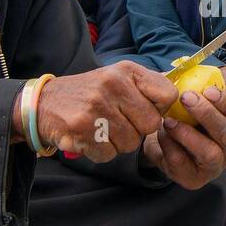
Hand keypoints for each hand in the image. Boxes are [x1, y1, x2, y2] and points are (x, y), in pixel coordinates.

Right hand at [34, 62, 176, 160]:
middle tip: (118, 122)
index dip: (160, 109)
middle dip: (137, 130)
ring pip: (131, 142)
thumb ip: (146, 86)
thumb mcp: (117, 78)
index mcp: (126, 71)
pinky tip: (90, 138)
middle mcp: (113, 85)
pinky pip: (109, 154)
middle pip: (151, 124)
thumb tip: (181, 98)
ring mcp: (97, 106)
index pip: (168, 95)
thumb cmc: (89, 93)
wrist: (44, 103)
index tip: (145, 109)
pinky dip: (101, 152)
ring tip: (101, 128)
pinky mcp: (82, 129)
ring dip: (118, 143)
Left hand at [142, 85, 225, 188]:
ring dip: (188, 134)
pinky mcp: (194, 179)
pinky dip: (170, 146)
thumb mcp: (205, 98)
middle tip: (187, 98)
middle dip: (207, 114)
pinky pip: (183, 163)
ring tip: (169, 120)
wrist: (164, 138)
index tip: (209, 90)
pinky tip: (162, 133)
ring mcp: (214, 167)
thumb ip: (224, 91)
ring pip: (210, 153)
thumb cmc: (189, 116)